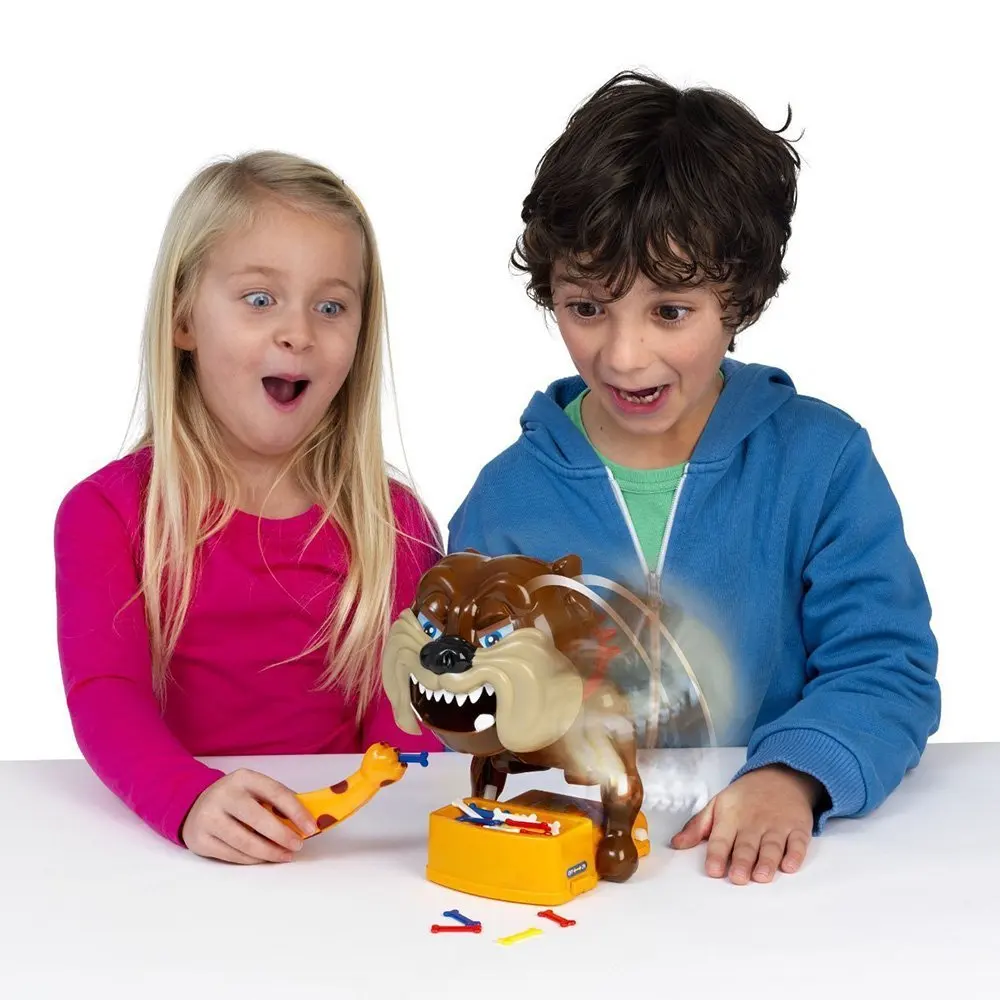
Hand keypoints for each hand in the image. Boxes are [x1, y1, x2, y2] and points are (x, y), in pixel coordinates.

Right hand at [181, 769, 318, 863]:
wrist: (194, 806)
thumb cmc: (235, 799)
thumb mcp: (254, 790)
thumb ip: (277, 801)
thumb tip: (306, 820)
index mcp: (243, 778)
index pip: (275, 792)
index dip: (296, 811)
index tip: (311, 827)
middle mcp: (224, 795)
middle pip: (258, 819)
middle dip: (282, 836)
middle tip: (298, 846)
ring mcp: (209, 818)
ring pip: (245, 842)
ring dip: (270, 852)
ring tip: (285, 855)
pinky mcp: (200, 840)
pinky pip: (233, 855)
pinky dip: (253, 859)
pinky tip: (264, 858)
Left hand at [670, 764, 824, 883]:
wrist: (780, 776)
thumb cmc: (745, 797)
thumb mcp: (717, 804)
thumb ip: (697, 826)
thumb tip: (676, 845)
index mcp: (730, 818)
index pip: (721, 839)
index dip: (717, 854)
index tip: (713, 870)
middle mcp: (753, 823)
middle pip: (747, 845)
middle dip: (742, 861)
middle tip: (737, 878)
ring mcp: (777, 825)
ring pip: (772, 846)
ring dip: (767, 861)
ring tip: (761, 876)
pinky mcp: (797, 828)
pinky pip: (798, 842)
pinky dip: (795, 854)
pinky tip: (790, 865)